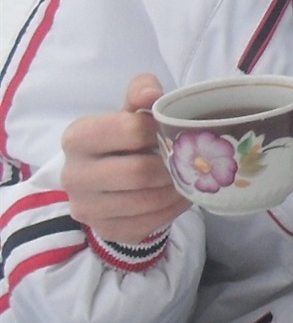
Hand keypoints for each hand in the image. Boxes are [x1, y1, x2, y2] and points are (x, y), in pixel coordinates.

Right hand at [61, 74, 187, 245]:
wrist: (107, 180)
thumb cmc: (123, 139)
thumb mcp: (130, 112)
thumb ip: (141, 94)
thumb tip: (152, 92)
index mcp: (77, 137)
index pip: (130, 131)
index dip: (159, 131)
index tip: (170, 131)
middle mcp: (73, 175)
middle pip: (139, 172)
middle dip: (170, 166)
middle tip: (188, 160)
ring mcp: (86, 208)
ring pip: (148, 200)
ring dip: (177, 188)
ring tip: (188, 176)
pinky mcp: (105, 230)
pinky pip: (151, 222)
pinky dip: (173, 208)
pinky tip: (179, 195)